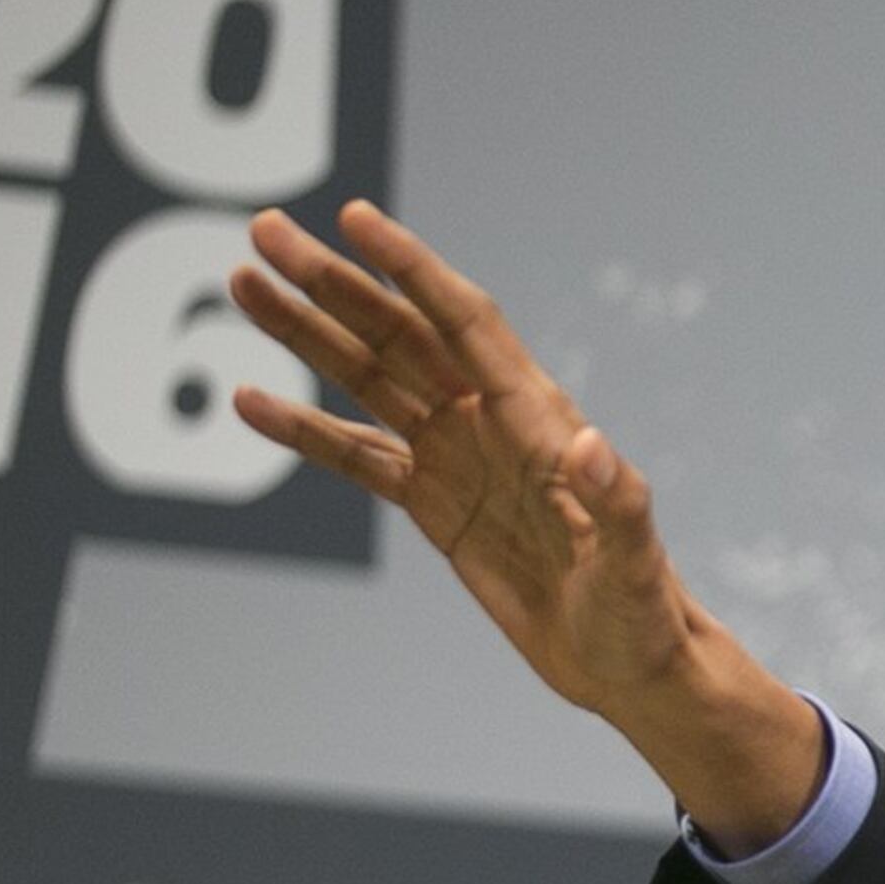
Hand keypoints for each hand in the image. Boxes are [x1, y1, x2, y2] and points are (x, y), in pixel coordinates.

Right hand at [227, 201, 821, 850]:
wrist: (628, 663)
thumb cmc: (642, 611)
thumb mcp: (634, 561)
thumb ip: (618, 502)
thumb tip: (592, 445)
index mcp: (539, 420)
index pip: (465, 323)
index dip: (412, 269)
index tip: (356, 220)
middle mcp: (493, 423)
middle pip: (401, 334)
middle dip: (334, 283)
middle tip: (264, 232)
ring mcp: (459, 458)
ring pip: (369, 380)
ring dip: (306, 333)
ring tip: (242, 285)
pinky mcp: (436, 503)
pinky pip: (358, 456)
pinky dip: (304, 429)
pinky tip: (251, 401)